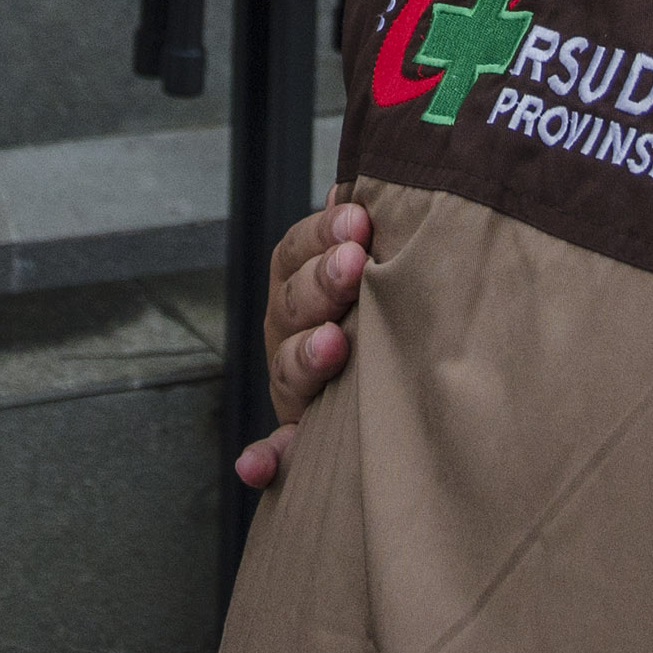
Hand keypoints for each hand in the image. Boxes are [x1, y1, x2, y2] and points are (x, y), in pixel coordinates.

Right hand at [234, 201, 371, 488]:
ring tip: (332, 344)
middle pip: (292, 303)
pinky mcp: (296, 442)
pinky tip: (258, 464)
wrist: (394, 399)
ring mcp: (292, 386)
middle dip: (320, 283)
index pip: (298, 252)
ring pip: (288, 369)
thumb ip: (356, 233)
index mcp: (301, 288)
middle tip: (353, 263)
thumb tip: (353, 188)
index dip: (321, 234)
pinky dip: (263, 459)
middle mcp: (289, 335)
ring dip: (306, 356)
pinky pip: (274, 454)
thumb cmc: (385, 312)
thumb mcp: (369, 269)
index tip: (357, 220)